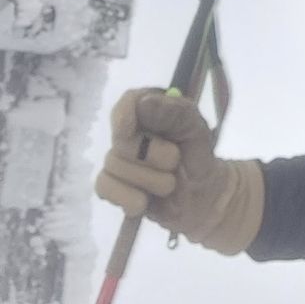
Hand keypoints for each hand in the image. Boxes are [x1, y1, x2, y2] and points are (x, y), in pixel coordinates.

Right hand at [95, 88, 263, 254]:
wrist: (200, 196)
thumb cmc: (197, 155)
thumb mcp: (196, 129)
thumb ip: (176, 112)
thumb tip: (144, 102)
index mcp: (149, 108)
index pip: (128, 101)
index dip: (124, 115)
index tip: (129, 131)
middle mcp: (128, 130)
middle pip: (122, 141)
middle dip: (154, 158)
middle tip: (175, 162)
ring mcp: (116, 158)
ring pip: (115, 167)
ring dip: (150, 181)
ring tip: (169, 184)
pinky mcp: (112, 185)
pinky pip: (104, 188)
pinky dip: (128, 198)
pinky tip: (144, 202)